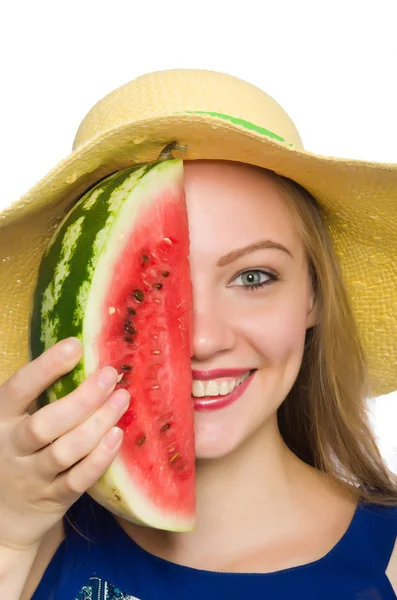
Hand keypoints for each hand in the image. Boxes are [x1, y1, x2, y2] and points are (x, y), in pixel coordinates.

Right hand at [0, 337, 128, 550]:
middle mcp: (12, 447)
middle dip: (82, 398)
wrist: (6, 513)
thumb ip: (42, 393)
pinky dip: (99, 458)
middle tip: (110, 375)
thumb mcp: (18, 418)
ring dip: (97, 424)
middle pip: (45, 424)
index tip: (75, 346)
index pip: (20, 388)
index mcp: (2, 417)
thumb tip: (85, 352)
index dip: (46, 367)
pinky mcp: (54, 498)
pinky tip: (118, 436)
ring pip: (65, 450)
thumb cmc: (21, 448)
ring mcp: (32, 476)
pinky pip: (78, 480)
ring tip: (122, 399)